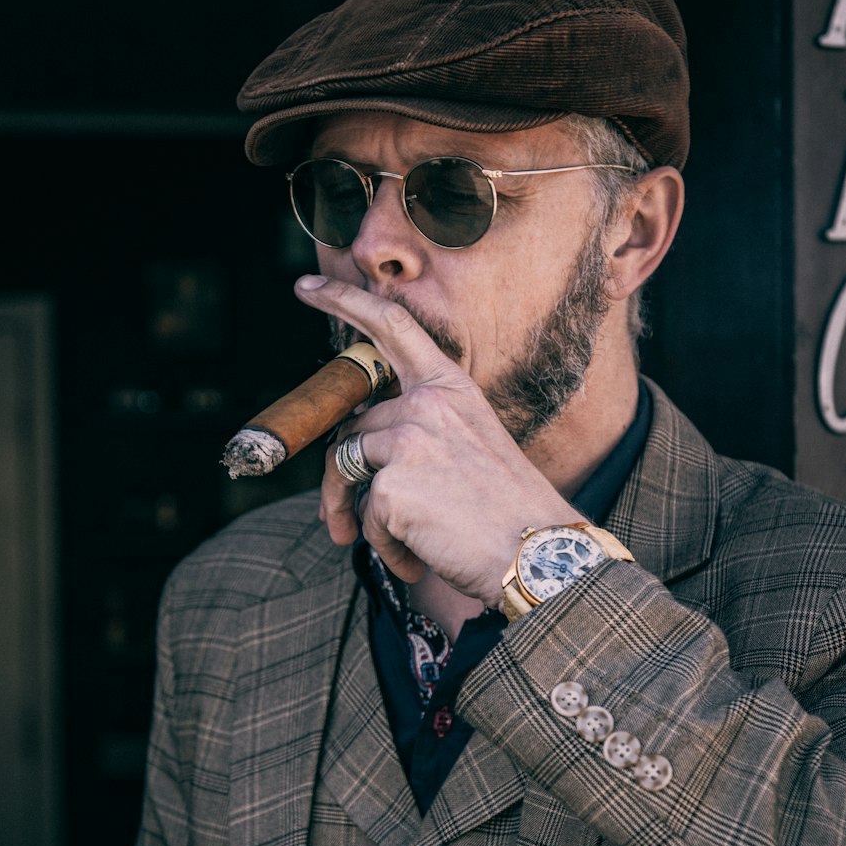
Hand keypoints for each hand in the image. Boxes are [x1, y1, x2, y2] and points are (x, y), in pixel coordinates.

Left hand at [295, 274, 573, 605]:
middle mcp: (427, 404)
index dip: (345, 301)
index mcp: (450, 388)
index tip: (307, 287)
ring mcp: (407, 440)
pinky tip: (418, 558)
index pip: (391, 327)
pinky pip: (366, 517)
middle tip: (341, 520)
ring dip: (356, 515)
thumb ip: (421, 432)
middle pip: (351, 429)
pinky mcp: (392, 484)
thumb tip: (356, 453)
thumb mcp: (470, 447)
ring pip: (345, 470)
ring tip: (397, 546)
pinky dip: (386, 546)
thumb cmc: (507, 511)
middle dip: (340, 479)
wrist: (538, 554)